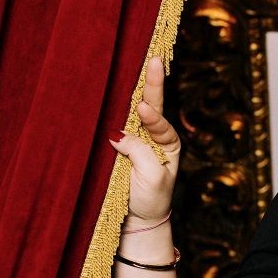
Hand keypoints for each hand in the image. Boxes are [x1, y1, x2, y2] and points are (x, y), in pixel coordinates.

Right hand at [107, 55, 180, 221]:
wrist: (137, 218)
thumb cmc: (150, 198)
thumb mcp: (152, 177)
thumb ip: (139, 153)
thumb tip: (117, 133)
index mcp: (167, 143)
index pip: (161, 124)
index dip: (152, 117)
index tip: (144, 109)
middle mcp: (151, 135)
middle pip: (151, 104)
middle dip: (152, 82)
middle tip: (155, 59)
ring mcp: (133, 137)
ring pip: (131, 109)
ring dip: (132, 88)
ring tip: (139, 62)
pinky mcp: (115, 145)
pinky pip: (114, 123)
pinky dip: (111, 107)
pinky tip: (109, 89)